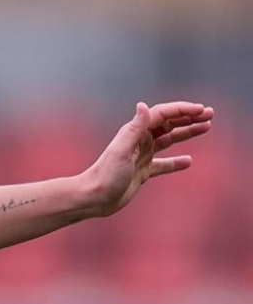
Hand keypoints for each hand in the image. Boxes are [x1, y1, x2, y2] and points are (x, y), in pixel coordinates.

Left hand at [84, 100, 212, 216]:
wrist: (93, 198)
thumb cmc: (105, 175)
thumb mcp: (121, 150)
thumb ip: (134, 129)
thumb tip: (143, 105)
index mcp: (135, 133)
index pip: (162, 115)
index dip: (182, 110)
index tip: (201, 110)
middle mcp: (139, 141)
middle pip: (168, 124)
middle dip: (189, 118)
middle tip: (210, 115)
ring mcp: (142, 156)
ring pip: (168, 140)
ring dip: (187, 133)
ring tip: (207, 127)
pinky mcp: (142, 172)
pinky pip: (163, 164)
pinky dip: (176, 162)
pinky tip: (188, 161)